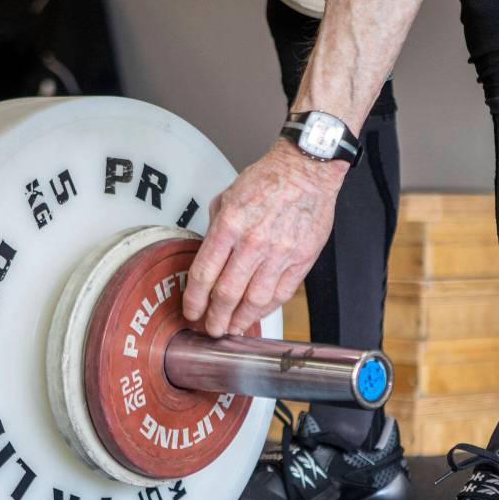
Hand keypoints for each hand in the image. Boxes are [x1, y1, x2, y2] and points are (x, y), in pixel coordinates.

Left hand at [183, 138, 347, 336]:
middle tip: (210, 329)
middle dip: (214, 318)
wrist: (307, 170)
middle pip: (226, 294)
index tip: (191, 312)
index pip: (203, 274)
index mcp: (229, 225)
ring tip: (232, 328)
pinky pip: (280, 294)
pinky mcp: (300, 260)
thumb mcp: (228, 196)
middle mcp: (253, 242)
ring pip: (254, 301)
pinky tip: (256, 314)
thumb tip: (207, 257)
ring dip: (240, 320)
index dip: (194, 300)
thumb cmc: (268, 179)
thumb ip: (216, 229)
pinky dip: (265, 309)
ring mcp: (279, 253)